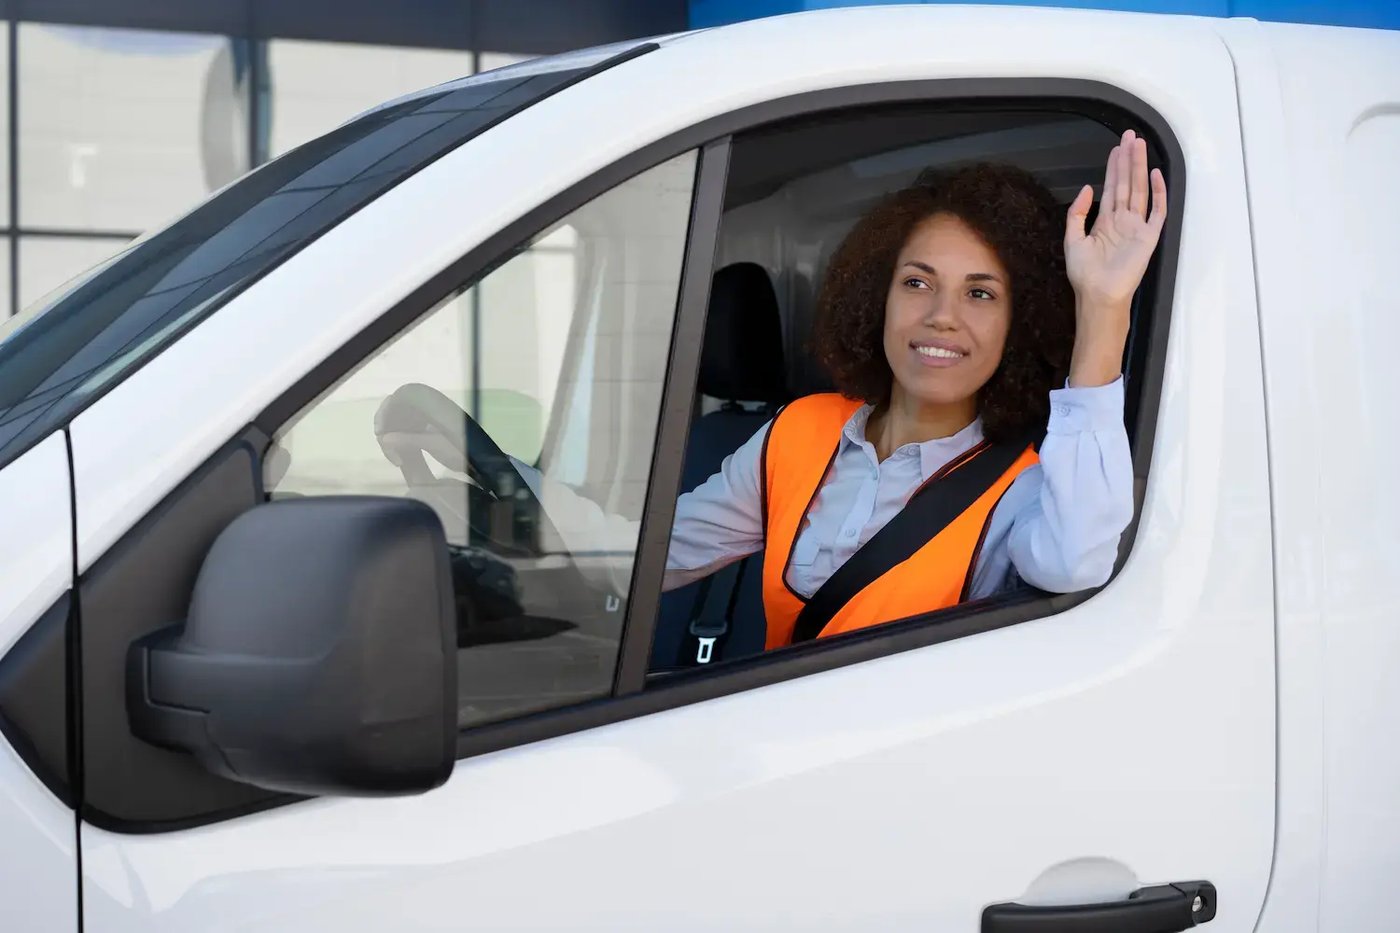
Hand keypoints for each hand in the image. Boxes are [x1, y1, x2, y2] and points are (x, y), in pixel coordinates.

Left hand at [1063, 129, 1167, 386]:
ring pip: (1140, 191)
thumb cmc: (1084, 274)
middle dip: (1128, 160)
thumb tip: (1087, 188)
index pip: (1112, 188)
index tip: (1116, 148)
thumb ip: (1077, 213)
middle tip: (1130, 136)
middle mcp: (1123, 221)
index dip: (1113, 168)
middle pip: (1127, 183)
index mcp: (1106, 222)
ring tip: (1139, 146)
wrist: (1098, 295)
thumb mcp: (1072, 240)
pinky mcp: (1149, 237)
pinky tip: (1155, 175)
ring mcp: (1137, 227)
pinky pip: (1157, 212)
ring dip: (1139, 168)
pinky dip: (1158, 193)